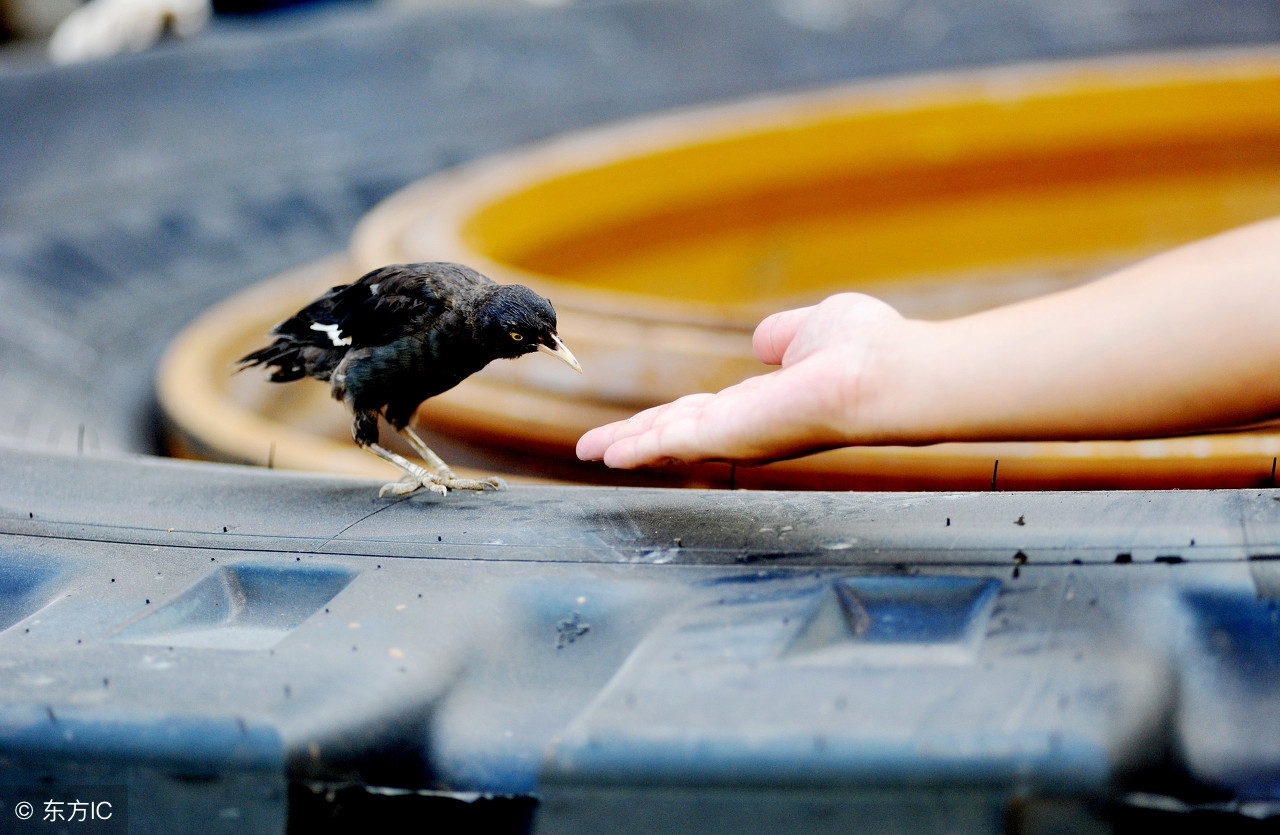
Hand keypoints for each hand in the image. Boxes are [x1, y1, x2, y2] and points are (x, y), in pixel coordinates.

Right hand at [576, 293, 907, 467]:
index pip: (704, 413)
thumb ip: (784, 337)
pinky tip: (607, 455)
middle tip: (595, 450)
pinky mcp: (728, 433)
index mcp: (763, 404)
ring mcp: (736, 433)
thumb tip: (764, 342)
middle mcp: (746, 426)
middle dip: (634, 440)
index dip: (668, 417)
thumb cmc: (865, 350)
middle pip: (675, 433)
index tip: (639, 424)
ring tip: (590, 454)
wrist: (884, 372)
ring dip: (626, 446)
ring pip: (667, 441)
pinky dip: (635, 448)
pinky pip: (670, 441)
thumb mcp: (812, 330)